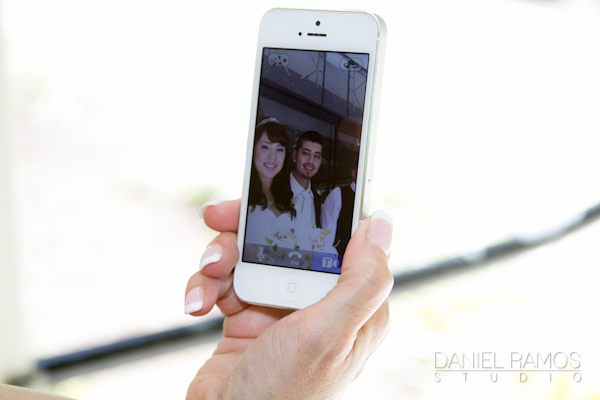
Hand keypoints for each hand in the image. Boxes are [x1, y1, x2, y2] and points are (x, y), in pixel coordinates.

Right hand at [185, 200, 393, 399]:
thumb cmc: (283, 393)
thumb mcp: (329, 333)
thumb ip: (362, 279)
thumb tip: (380, 222)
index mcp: (352, 302)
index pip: (337, 236)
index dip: (310, 209)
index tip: (279, 188)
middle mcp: (318, 300)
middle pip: (285, 239)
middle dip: (246, 229)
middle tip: (216, 217)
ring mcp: (280, 306)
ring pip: (249, 255)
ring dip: (218, 260)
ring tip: (205, 278)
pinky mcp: (246, 314)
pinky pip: (225, 280)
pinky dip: (205, 286)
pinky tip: (196, 304)